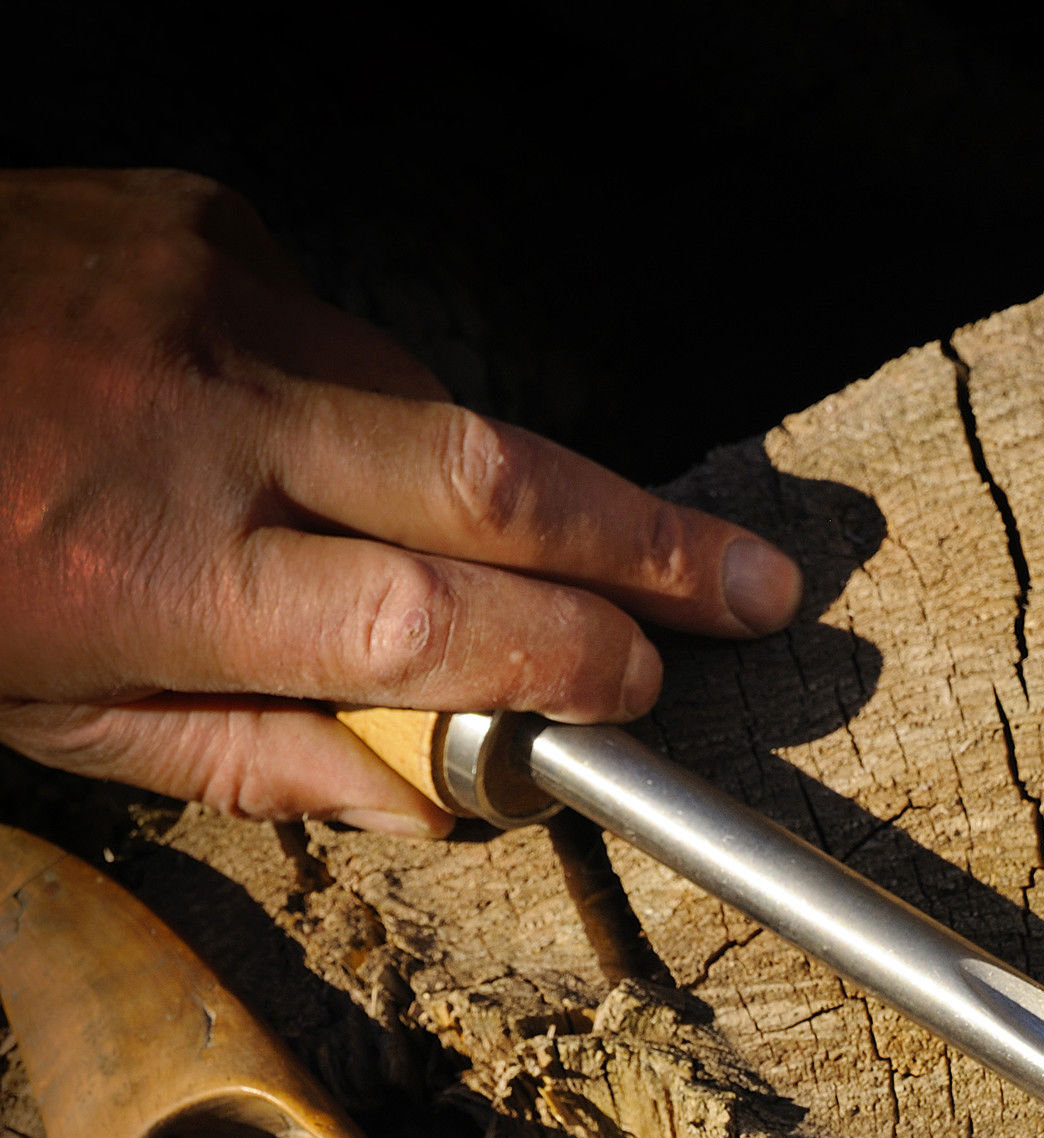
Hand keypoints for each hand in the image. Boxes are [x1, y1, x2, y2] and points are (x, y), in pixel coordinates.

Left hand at [0, 170, 803, 831]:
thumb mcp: (47, 718)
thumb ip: (251, 760)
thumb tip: (433, 798)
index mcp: (157, 574)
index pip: (437, 624)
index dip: (570, 658)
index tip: (648, 689)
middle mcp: (203, 421)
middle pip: (494, 482)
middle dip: (651, 544)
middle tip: (762, 586)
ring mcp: (206, 298)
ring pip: (429, 404)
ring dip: (483, 485)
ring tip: (475, 537)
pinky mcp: (198, 221)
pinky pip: (340, 327)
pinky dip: (356, 399)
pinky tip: (293, 433)